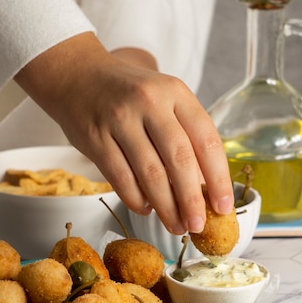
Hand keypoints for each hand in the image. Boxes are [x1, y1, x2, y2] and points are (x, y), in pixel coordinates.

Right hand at [15, 33, 233, 234]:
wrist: (77, 76)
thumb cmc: (129, 94)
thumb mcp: (163, 99)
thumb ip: (184, 135)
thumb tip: (205, 188)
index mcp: (175, 92)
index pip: (206, 139)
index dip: (218, 178)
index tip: (224, 206)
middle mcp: (149, 102)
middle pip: (179, 160)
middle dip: (192, 200)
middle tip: (198, 225)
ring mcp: (120, 119)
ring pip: (150, 174)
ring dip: (166, 207)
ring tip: (176, 226)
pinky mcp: (95, 137)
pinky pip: (120, 178)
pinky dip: (136, 199)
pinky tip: (146, 208)